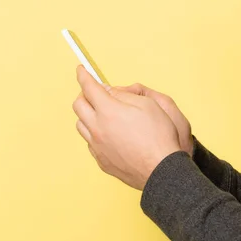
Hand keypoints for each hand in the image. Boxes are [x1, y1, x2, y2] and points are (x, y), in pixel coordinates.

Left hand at [72, 66, 180, 190]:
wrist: (161, 169)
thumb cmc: (159, 136)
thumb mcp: (148, 104)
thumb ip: (124, 95)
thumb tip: (108, 91)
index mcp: (108, 111)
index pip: (88, 87)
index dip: (84, 76)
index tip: (81, 70)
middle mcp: (97, 128)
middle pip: (79, 105)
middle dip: (84, 94)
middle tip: (95, 92)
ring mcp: (97, 146)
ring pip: (81, 125)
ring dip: (88, 115)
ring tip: (102, 114)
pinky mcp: (101, 160)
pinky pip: (90, 142)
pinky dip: (95, 133)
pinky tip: (108, 134)